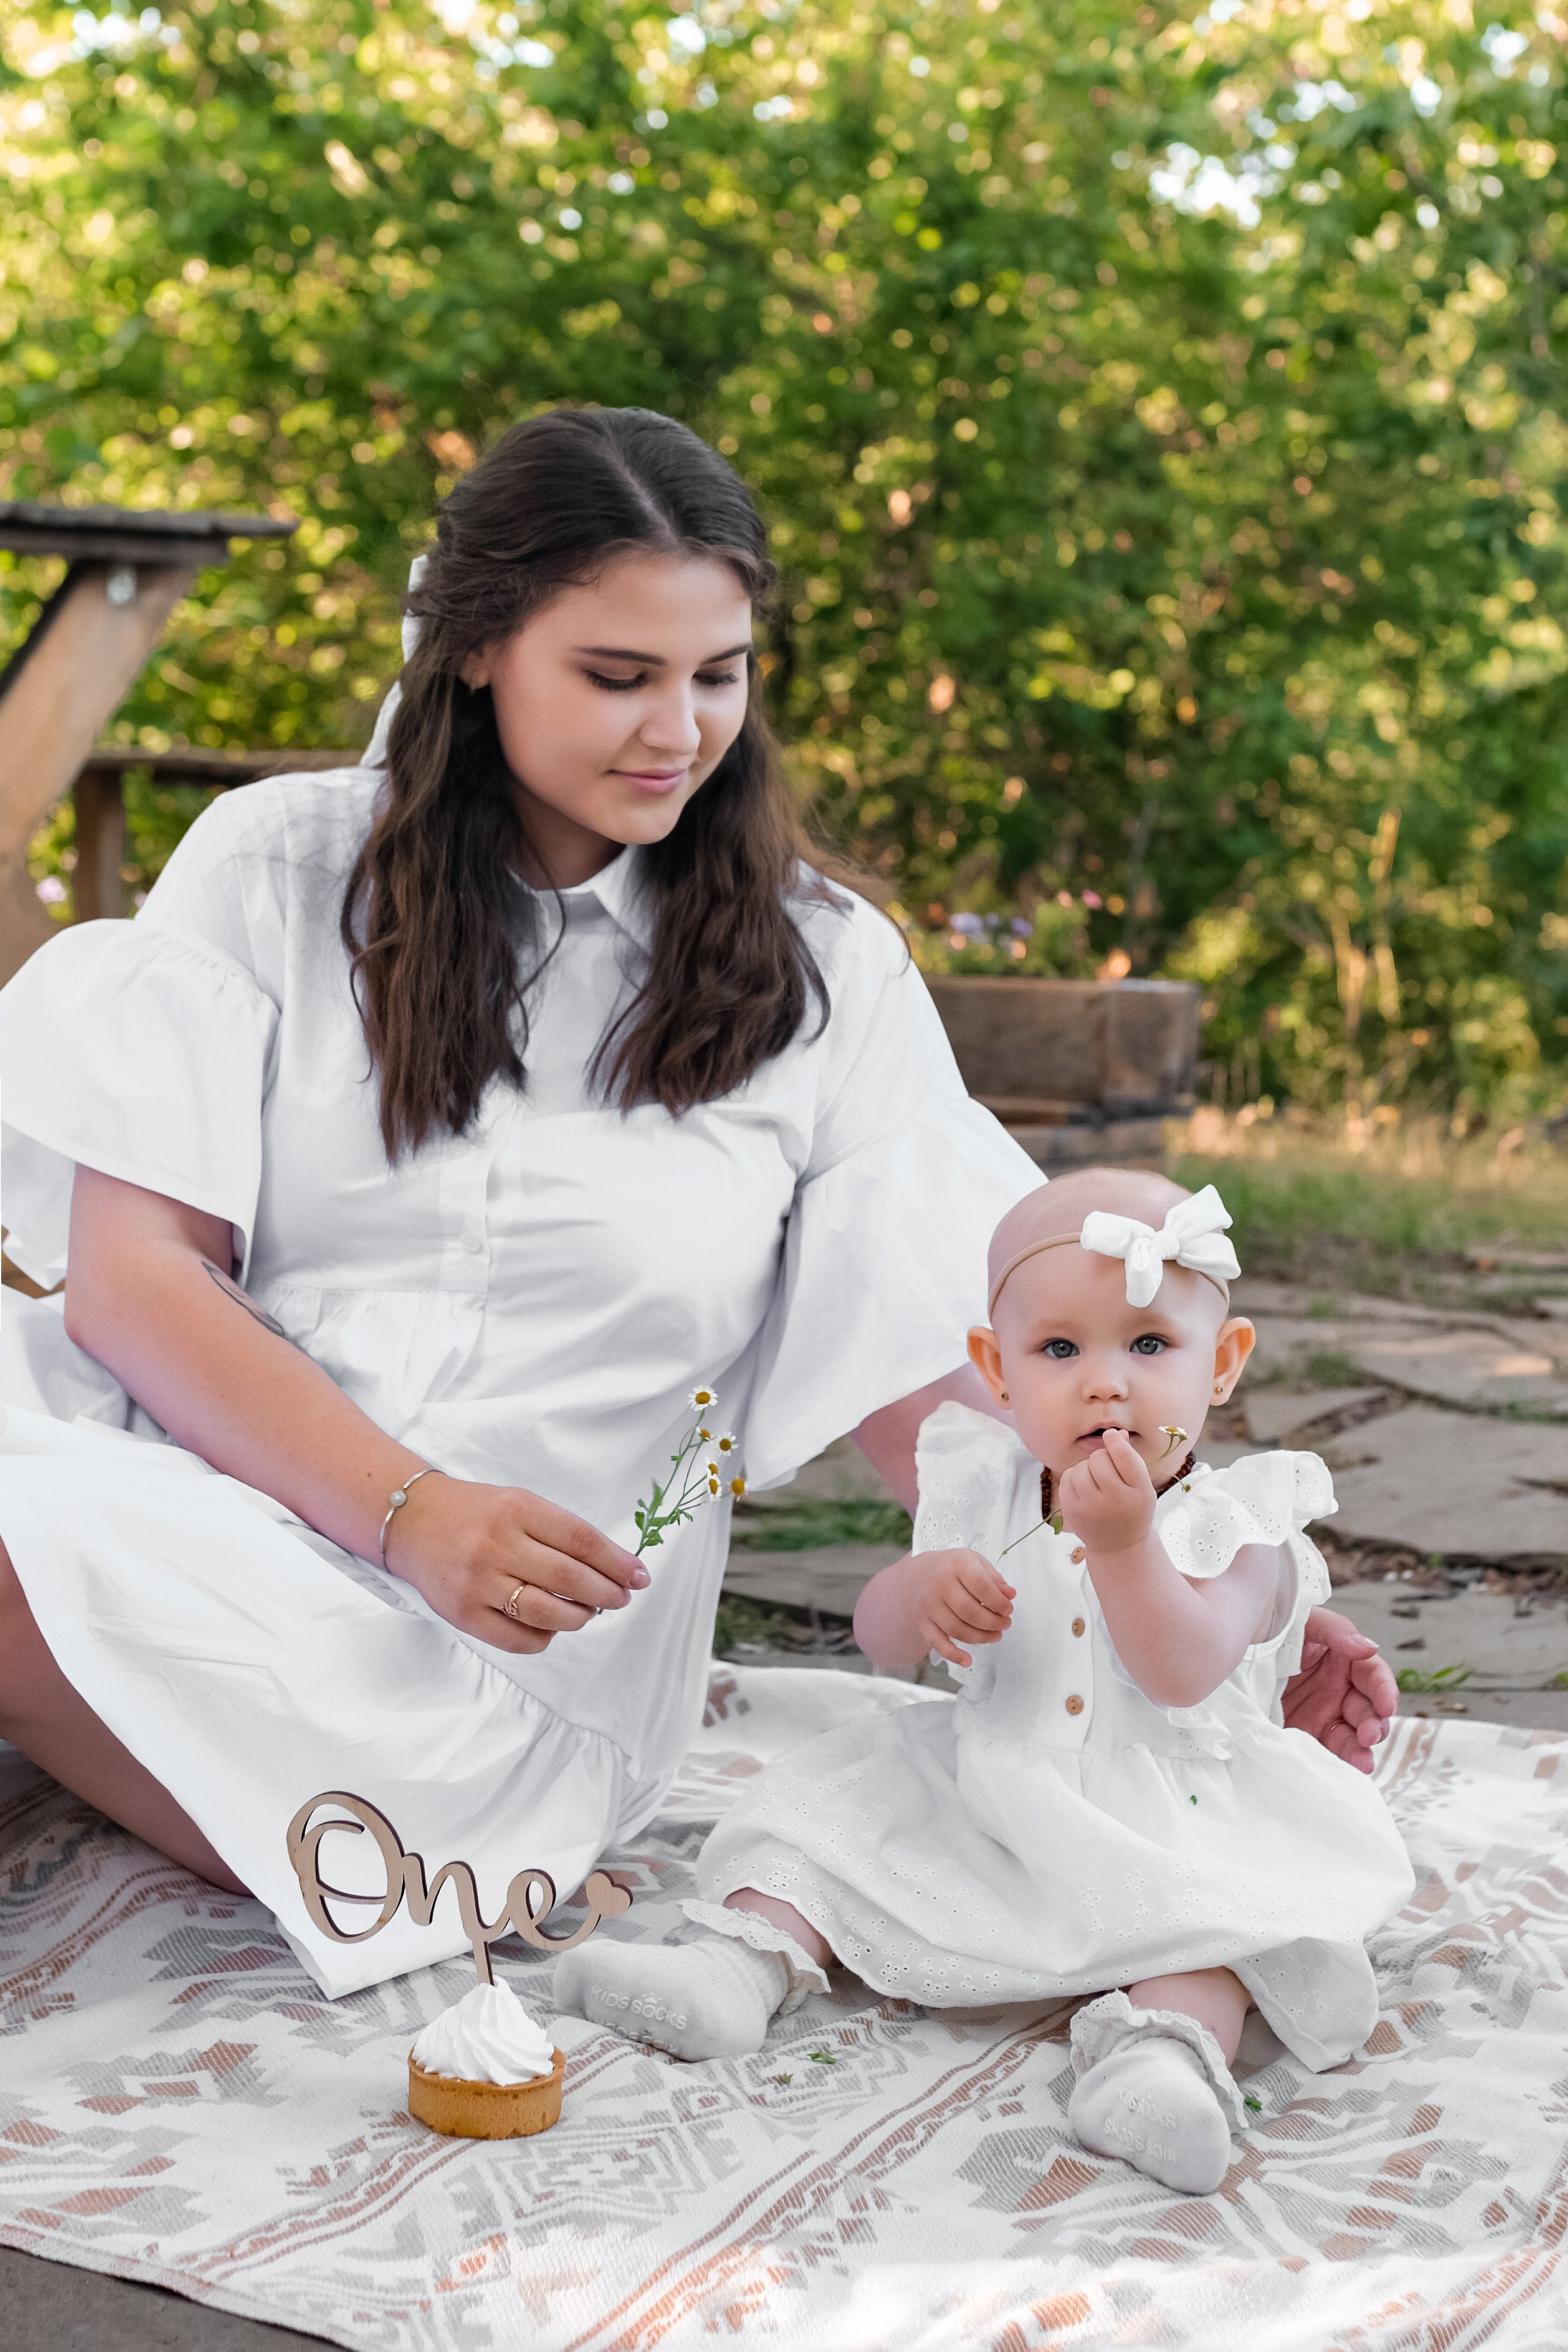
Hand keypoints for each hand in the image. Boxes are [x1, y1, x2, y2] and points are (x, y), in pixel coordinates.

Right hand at [385, 1476, 647, 1654]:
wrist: (413, 1521)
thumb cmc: (476, 1514)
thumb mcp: (519, 1504)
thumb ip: (561, 1533)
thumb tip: (612, 1569)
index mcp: (517, 1510)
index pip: (581, 1540)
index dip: (617, 1562)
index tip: (639, 1575)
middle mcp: (497, 1545)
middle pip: (569, 1578)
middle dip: (607, 1593)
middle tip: (621, 1597)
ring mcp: (478, 1582)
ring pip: (547, 1613)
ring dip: (580, 1618)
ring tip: (587, 1612)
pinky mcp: (463, 1614)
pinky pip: (518, 1639)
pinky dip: (544, 1637)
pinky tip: (549, 1625)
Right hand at [912, 1548, 1014, 1669]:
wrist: (921, 1575)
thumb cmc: (954, 1569)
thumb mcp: (976, 1563)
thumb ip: (995, 1579)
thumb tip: (1009, 1595)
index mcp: (956, 1564)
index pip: (981, 1585)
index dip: (999, 1601)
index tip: (1008, 1609)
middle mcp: (939, 1584)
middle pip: (969, 1611)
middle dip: (993, 1622)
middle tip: (1005, 1624)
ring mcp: (929, 1605)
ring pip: (957, 1629)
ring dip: (981, 1637)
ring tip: (995, 1635)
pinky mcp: (924, 1622)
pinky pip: (937, 1643)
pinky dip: (953, 1655)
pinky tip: (967, 1660)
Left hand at [1057, 1428, 1156, 1556]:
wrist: (1119, 1546)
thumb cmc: (1132, 1509)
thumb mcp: (1141, 1486)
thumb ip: (1130, 1459)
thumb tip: (1116, 1433)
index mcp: (1139, 1492)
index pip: (1124, 1457)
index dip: (1115, 1440)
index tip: (1111, 1435)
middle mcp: (1115, 1501)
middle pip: (1099, 1458)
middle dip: (1102, 1457)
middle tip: (1109, 1471)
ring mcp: (1091, 1508)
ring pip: (1081, 1467)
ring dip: (1087, 1467)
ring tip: (1097, 1481)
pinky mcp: (1072, 1511)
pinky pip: (1067, 1478)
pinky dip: (1074, 1477)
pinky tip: (1084, 1488)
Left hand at [1283, 1606, 1395, 1773]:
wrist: (1230, 1656)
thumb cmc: (1270, 1632)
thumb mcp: (1303, 1624)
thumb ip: (1336, 1632)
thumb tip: (1369, 1647)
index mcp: (1343, 1661)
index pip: (1373, 1676)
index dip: (1384, 1690)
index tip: (1386, 1705)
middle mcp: (1338, 1691)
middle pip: (1369, 1711)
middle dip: (1375, 1724)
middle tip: (1369, 1735)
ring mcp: (1324, 1716)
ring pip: (1354, 1737)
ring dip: (1362, 1749)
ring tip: (1362, 1760)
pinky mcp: (1307, 1737)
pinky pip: (1330, 1753)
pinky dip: (1342, 1762)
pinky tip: (1348, 1769)